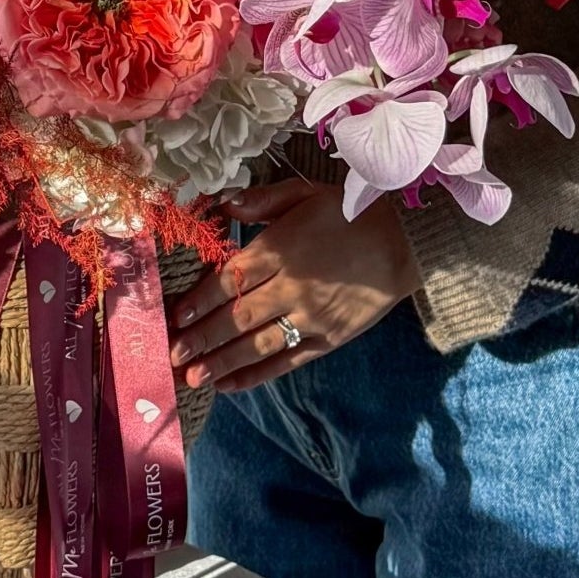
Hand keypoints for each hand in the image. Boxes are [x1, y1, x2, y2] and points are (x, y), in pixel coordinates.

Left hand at [166, 179, 419, 392]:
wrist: (406, 242)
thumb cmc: (350, 213)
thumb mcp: (303, 193)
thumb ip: (261, 201)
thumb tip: (223, 205)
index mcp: (279, 250)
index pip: (229, 279)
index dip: (200, 300)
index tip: (175, 317)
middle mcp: (290, 287)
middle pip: (237, 317)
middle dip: (202, 339)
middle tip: (172, 356)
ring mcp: (311, 317)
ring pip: (258, 345)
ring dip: (224, 363)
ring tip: (194, 377)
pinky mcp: (330, 339)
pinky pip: (288, 361)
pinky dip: (259, 375)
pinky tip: (233, 384)